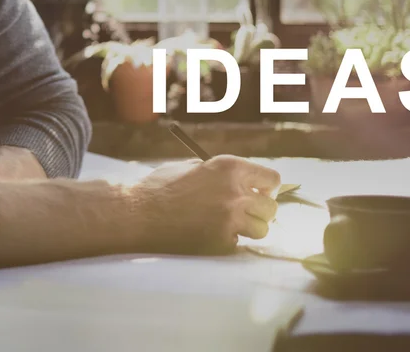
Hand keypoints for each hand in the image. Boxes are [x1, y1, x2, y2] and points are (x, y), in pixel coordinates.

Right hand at [133, 155, 280, 254]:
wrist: (137, 213)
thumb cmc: (160, 186)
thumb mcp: (193, 166)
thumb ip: (220, 172)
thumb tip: (244, 180)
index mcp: (229, 167)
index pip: (272, 178)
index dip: (267, 187)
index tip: (260, 193)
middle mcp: (235, 192)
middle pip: (271, 207)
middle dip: (261, 210)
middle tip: (246, 212)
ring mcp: (229, 219)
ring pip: (262, 229)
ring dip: (250, 228)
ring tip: (231, 225)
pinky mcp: (221, 242)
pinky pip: (238, 243)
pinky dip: (229, 241)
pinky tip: (210, 234)